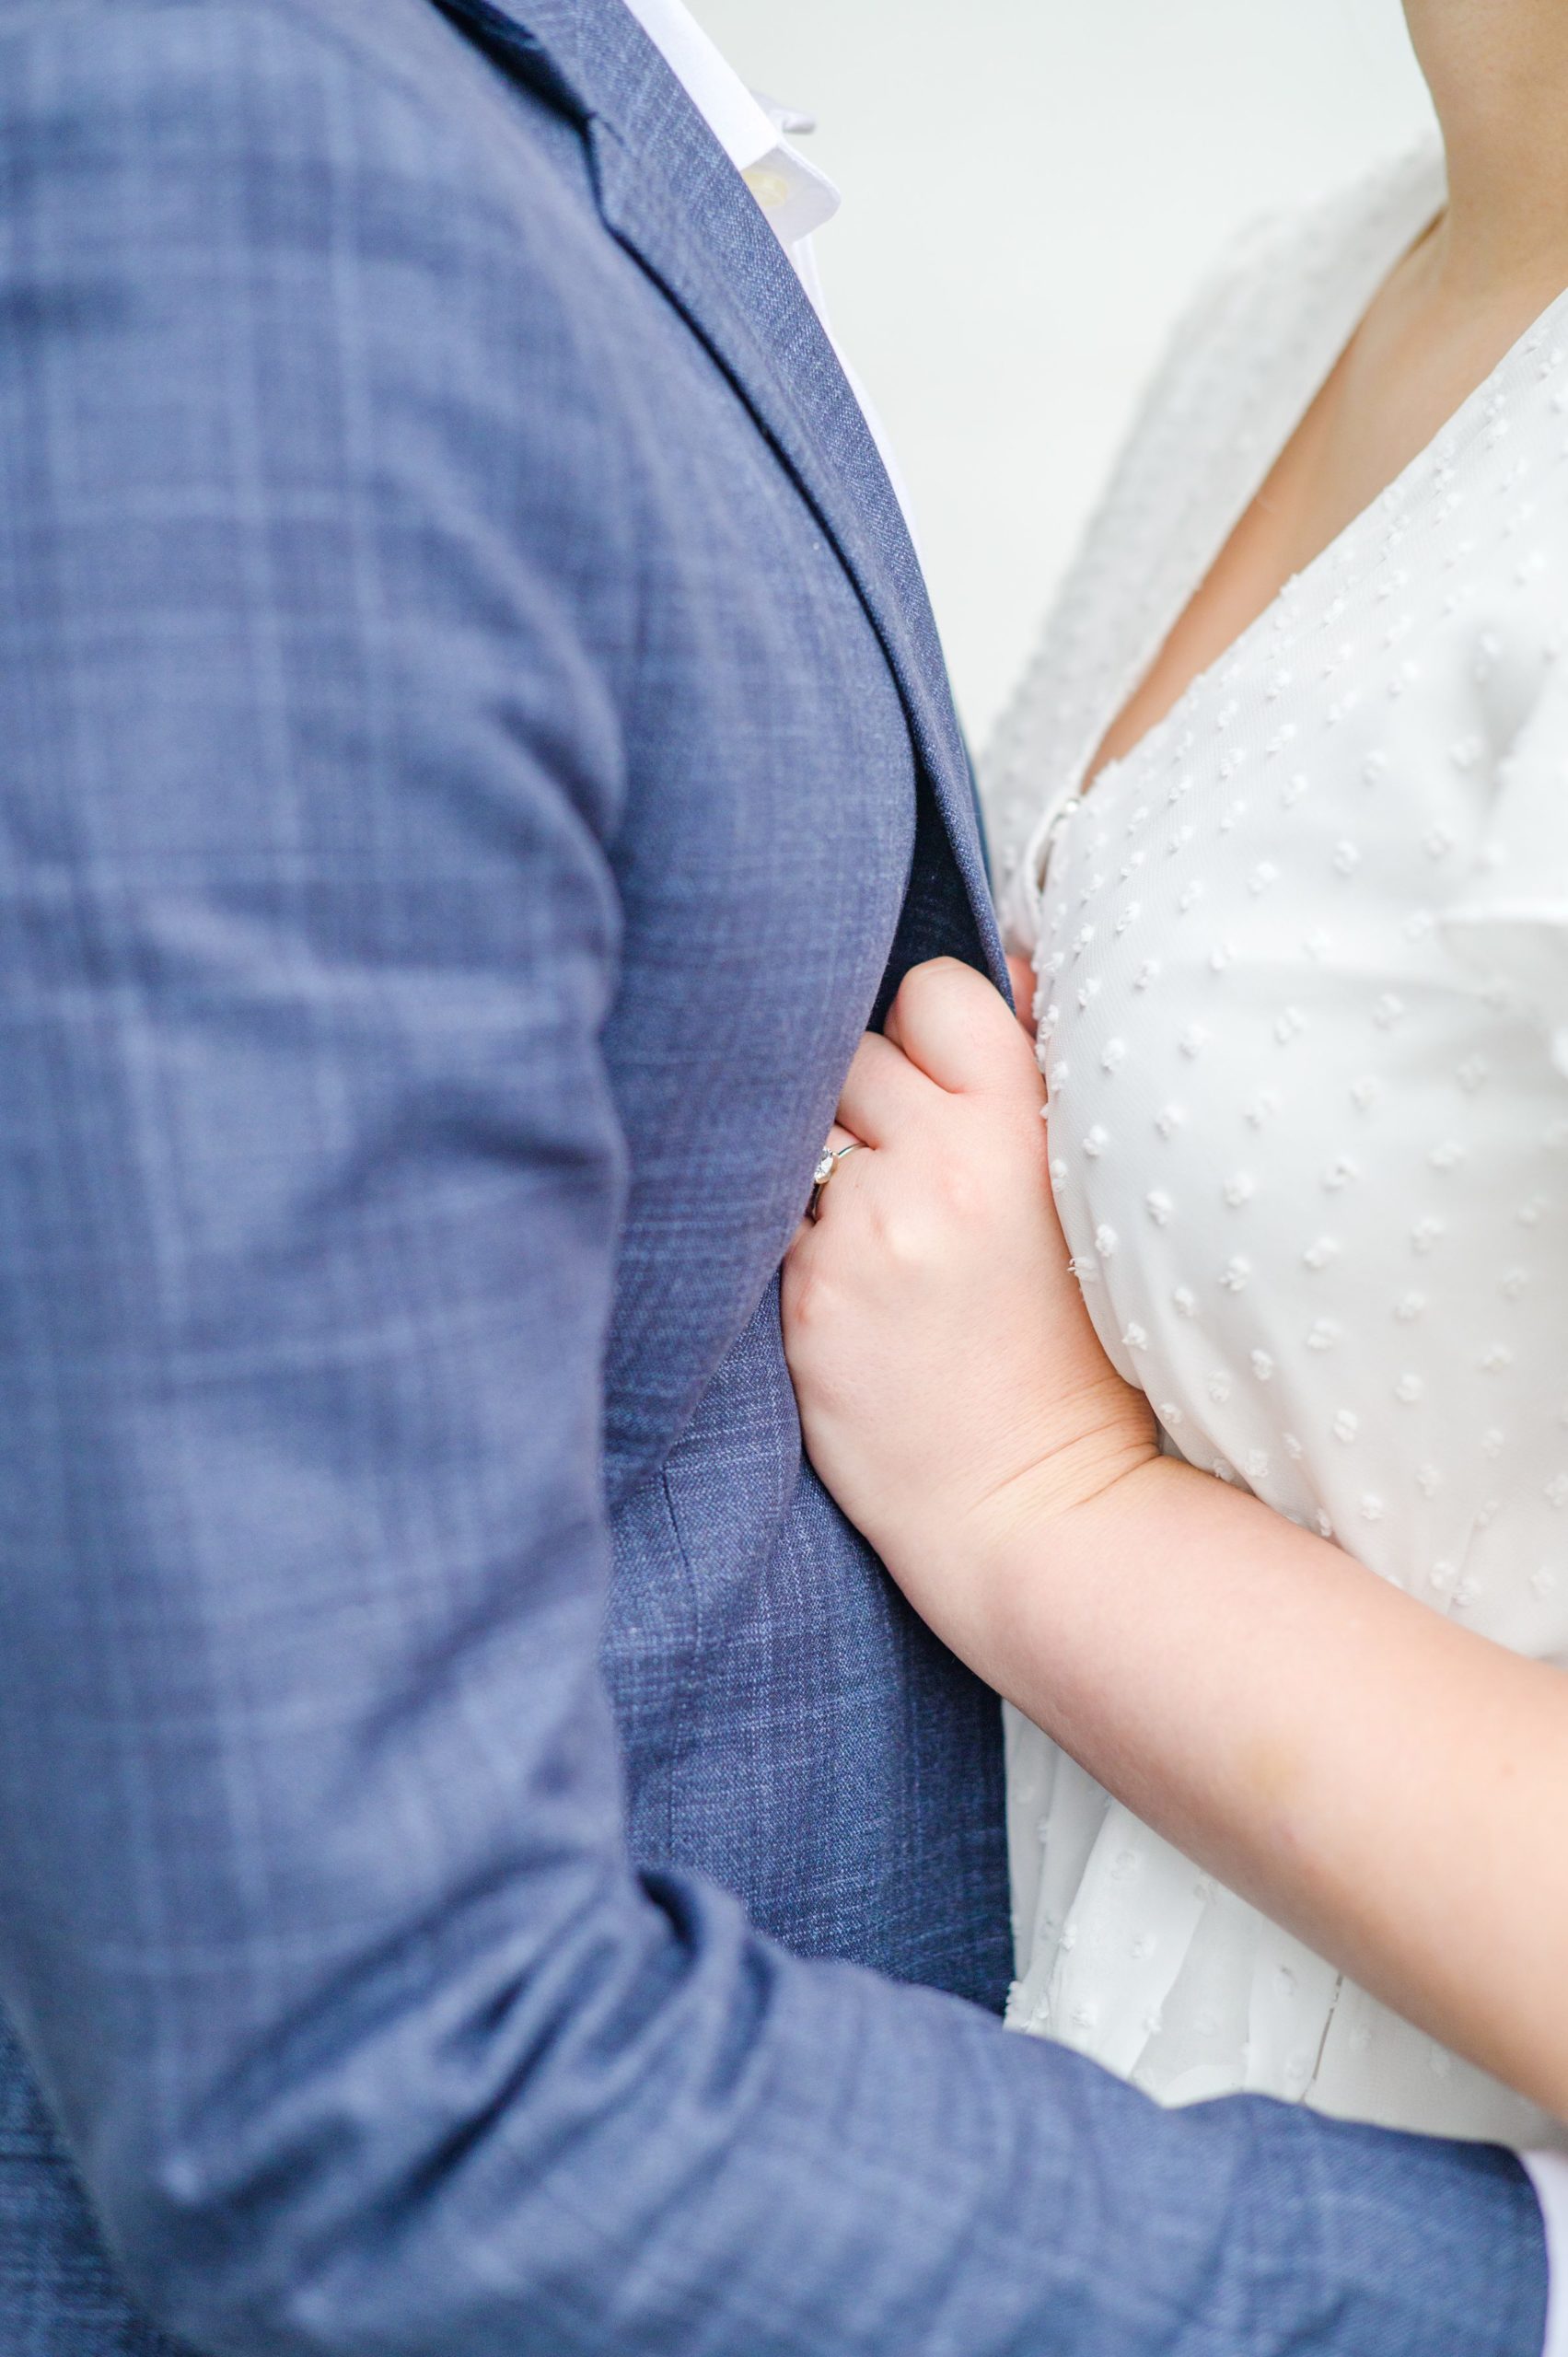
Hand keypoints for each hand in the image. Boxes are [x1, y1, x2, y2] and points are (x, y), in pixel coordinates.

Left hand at [783, 960, 1156, 1638]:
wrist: (1033, 1506)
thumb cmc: (1072, 1352)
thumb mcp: (1090, 1201)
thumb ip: (1041, 1080)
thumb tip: (1007, 968)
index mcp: (1025, 1127)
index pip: (931, 992)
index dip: (931, 1040)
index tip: (949, 1099)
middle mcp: (942, 1165)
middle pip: (854, 1055)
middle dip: (875, 1107)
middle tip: (919, 1189)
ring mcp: (866, 1229)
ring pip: (803, 1131)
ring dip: (829, 1172)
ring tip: (885, 1245)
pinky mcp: (808, 1293)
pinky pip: (774, 1216)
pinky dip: (801, 1243)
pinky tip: (853, 1296)